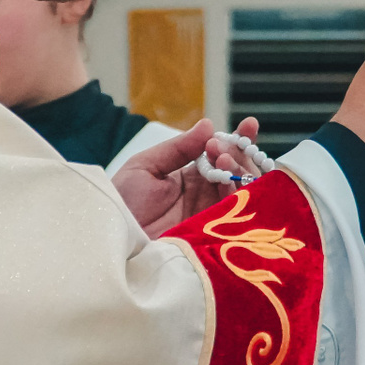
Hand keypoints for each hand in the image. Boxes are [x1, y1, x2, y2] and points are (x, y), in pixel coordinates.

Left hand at [113, 118, 261, 235]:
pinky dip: (238, 192)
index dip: (239, 140)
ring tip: (221, 157)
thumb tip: (208, 125)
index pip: (222, 156)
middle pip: (239, 171)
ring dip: (238, 169)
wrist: (115, 239)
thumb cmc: (122, 204)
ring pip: (244, 189)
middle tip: (219, 147)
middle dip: (237, 153)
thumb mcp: (145, 167)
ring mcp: (214, 215)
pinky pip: (239, 213)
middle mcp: (207, 196)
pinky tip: (225, 179)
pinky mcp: (216, 235)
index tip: (248, 125)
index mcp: (192, 178)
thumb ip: (177, 148)